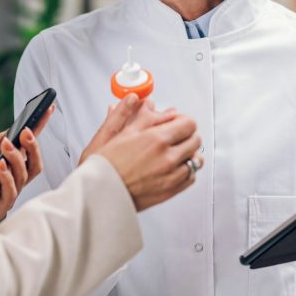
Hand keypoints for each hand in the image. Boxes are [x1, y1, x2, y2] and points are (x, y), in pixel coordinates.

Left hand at [0, 104, 53, 224]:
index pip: (30, 148)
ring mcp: (10, 195)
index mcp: (12, 169)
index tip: (48, 108)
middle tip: (26, 131)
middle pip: (36, 164)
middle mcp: (15, 181)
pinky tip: (0, 166)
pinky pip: (11, 191)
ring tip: (6, 144)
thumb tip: (8, 132)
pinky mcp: (1, 207)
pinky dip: (7, 176)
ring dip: (17, 157)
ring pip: (25, 175)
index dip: (41, 129)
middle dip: (34, 146)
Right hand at [89, 96, 202, 211]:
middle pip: (195, 140)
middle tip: (173, 136)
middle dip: (186, 135)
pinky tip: (173, 168)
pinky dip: (186, 171)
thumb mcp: (119, 133)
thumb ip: (137, 115)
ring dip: (188, 154)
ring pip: (196, 160)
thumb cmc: (105, 166)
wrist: (99, 194)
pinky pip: (191, 178)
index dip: (182, 120)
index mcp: (156, 139)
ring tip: (173, 153)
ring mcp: (171, 176)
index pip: (189, 124)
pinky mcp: (170, 191)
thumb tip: (145, 102)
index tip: (174, 122)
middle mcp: (167, 158)